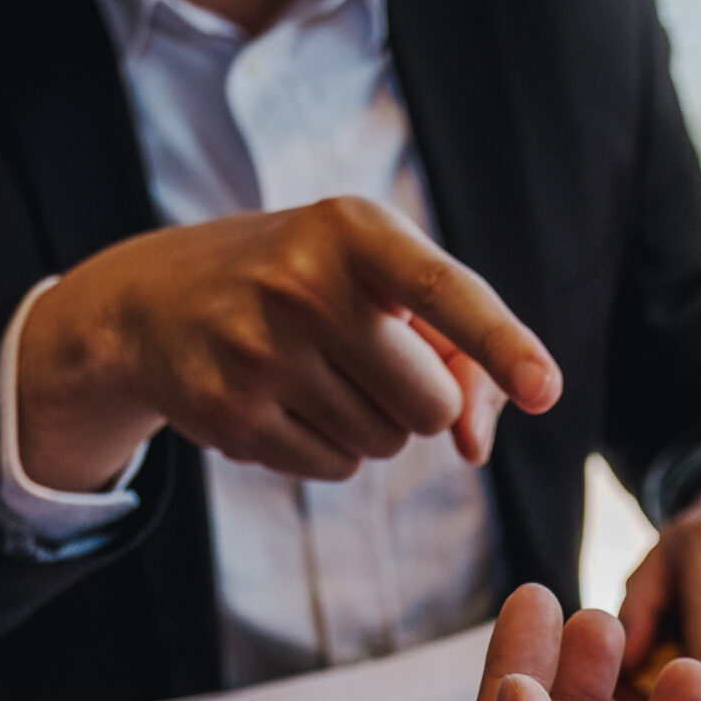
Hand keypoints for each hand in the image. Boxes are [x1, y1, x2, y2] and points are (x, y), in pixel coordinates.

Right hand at [16, 195, 560, 491]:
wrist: (155, 301)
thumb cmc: (305, 288)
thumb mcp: (379, 284)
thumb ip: (460, 353)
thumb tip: (475, 447)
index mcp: (352, 232)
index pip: (445, 292)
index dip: (502, 344)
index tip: (545, 391)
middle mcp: (301, 283)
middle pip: (431, 405)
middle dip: (416, 397)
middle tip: (361, 356)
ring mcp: (258, 351)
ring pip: (385, 444)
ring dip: (369, 422)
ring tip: (312, 370)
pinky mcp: (229, 412)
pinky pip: (336, 468)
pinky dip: (326, 446)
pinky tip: (280, 399)